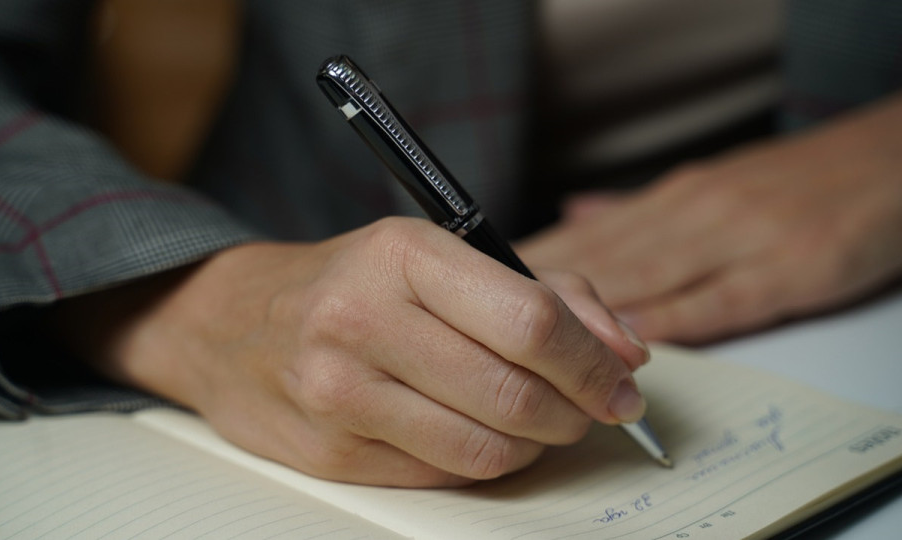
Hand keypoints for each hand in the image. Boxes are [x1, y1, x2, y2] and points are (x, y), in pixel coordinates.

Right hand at [51, 217, 647, 486]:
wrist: (232, 324)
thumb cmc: (350, 284)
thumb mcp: (439, 256)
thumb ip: (546, 291)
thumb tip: (625, 350)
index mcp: (403, 256)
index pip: (530, 320)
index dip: (593, 362)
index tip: (622, 383)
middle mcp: (363, 321)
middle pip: (515, 394)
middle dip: (575, 412)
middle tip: (588, 409)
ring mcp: (340, 394)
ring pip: (486, 449)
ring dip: (534, 444)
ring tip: (535, 420)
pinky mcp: (331, 454)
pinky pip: (443, 476)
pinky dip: (483, 461)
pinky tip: (478, 434)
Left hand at [517, 93, 901, 342]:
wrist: (891, 159)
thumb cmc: (798, 183)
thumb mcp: (710, 185)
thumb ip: (639, 211)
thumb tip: (575, 216)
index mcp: (673, 201)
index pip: (588, 238)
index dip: (532, 266)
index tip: (479, 286)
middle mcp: (694, 215)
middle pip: (603, 260)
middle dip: (540, 293)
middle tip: (483, 317)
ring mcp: (739, 239)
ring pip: (648, 277)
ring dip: (589, 312)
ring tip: (533, 337)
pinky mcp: (788, 266)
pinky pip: (720, 298)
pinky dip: (672, 319)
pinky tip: (631, 339)